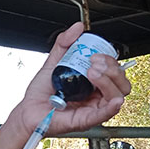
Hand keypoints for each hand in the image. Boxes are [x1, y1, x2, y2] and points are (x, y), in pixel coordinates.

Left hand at [0, 22, 130, 148]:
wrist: (28, 109)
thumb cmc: (42, 92)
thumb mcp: (54, 62)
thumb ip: (65, 43)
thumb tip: (78, 28)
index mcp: (93, 83)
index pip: (115, 72)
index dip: (110, 61)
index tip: (96, 54)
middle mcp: (96, 96)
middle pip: (121, 84)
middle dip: (112, 69)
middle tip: (94, 62)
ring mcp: (93, 109)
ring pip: (116, 96)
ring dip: (109, 82)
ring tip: (92, 72)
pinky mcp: (86, 120)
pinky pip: (104, 115)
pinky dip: (111, 107)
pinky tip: (112, 99)